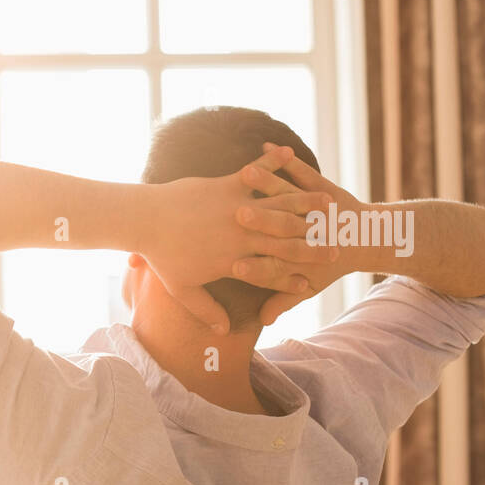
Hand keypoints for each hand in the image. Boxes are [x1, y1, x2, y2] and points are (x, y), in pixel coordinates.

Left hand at [139, 145, 337, 333]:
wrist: (145, 220)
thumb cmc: (162, 256)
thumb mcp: (183, 289)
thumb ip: (206, 309)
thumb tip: (223, 331)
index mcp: (234, 259)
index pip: (274, 271)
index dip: (295, 277)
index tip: (316, 282)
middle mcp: (242, 233)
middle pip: (286, 238)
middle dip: (314, 242)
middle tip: (339, 243)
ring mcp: (236, 206)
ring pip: (279, 204)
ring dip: (305, 201)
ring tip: (328, 202)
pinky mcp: (227, 184)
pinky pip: (255, 173)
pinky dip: (273, 162)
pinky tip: (288, 153)